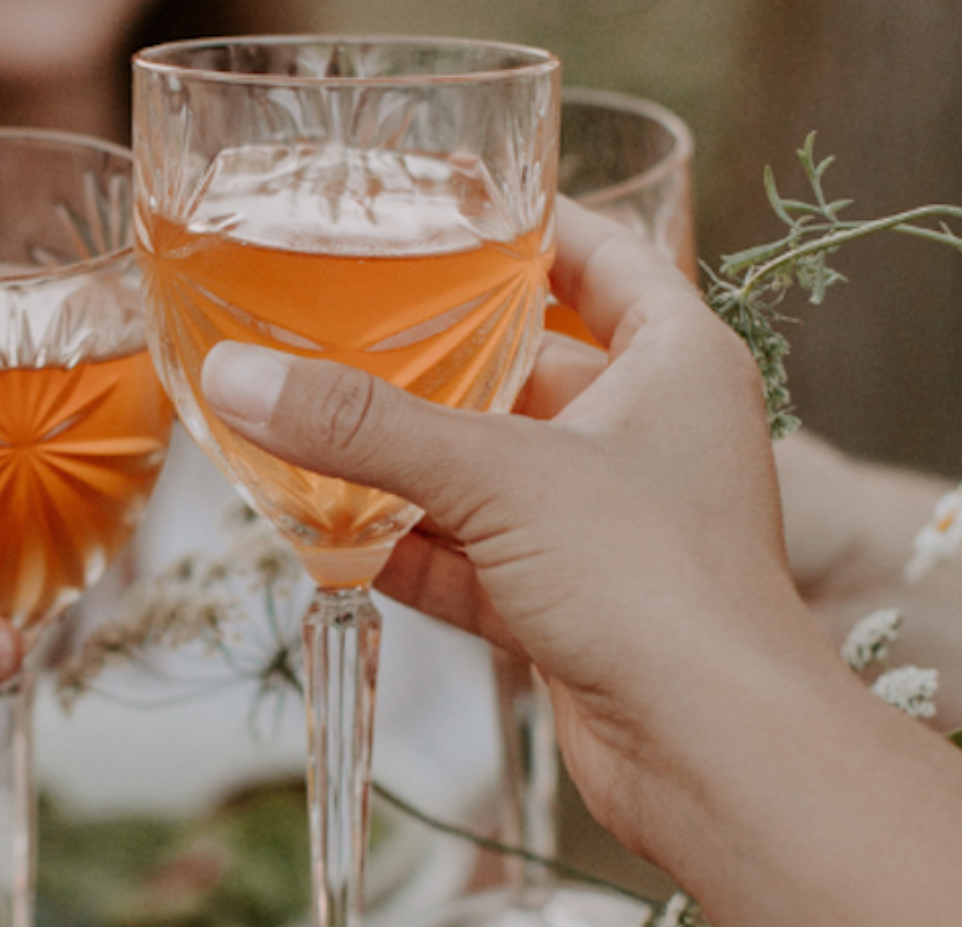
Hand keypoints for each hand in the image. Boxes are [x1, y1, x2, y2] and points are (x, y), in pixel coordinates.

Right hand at [197, 201, 961, 926]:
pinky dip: (408, 541)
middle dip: (438, 346)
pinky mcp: (576, 603)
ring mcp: (614, 522)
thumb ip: (362, 424)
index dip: (528, 220)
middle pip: (530, 360)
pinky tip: (328, 528)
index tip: (443, 199)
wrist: (721, 762)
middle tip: (344, 307)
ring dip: (410, 452)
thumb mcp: (497, 474)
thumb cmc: (660, 587)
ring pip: (494, 462)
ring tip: (312, 411)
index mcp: (676, 362)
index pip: (603, 253)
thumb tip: (240, 377)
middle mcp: (652, 432)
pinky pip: (474, 551)